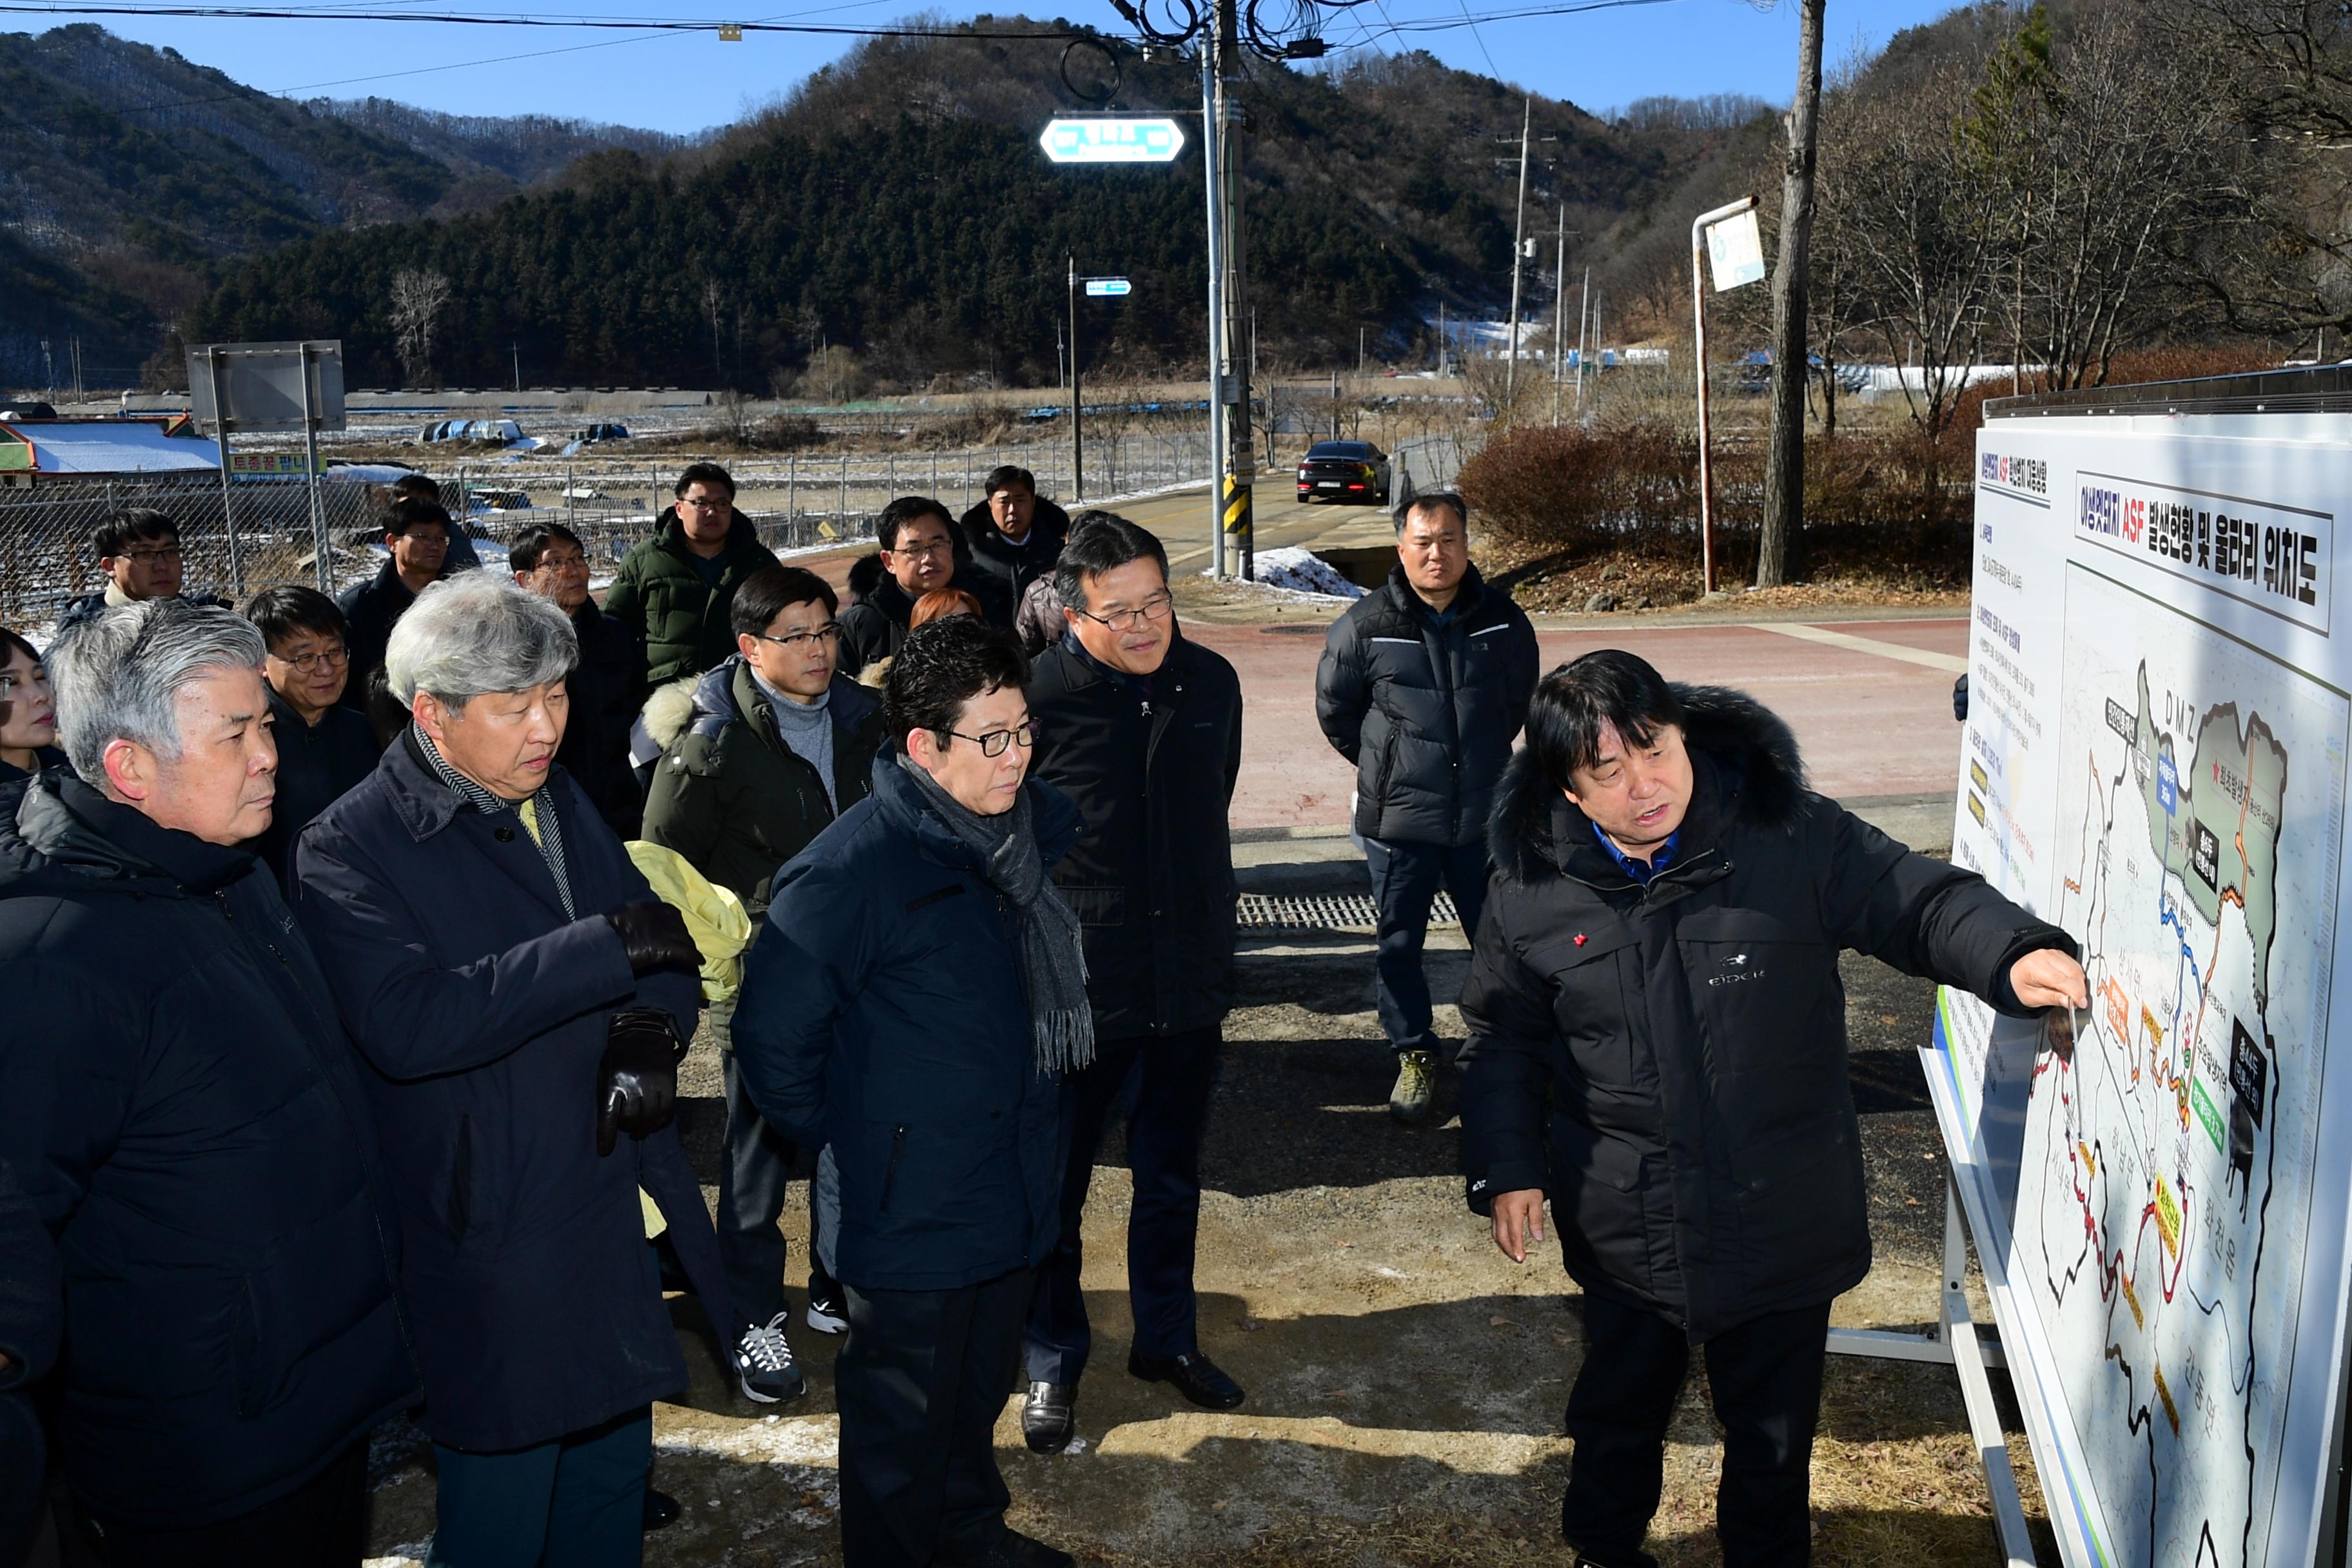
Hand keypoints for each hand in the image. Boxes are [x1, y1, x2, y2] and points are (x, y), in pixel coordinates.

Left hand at [596, 1008, 683, 1155]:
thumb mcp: (605, 1071)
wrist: (645, 1030)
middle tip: (626, 1128)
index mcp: (613, 1082)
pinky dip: (659, 1122)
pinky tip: (653, 1123)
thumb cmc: (619, 1054)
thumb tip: (609, 1121)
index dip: (606, 1138)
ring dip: (643, 1129)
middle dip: (627, 1129)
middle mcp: (634, 1085)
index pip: (609, 1118)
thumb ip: (605, 1094)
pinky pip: (666, 1112)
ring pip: (649, 1120)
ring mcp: (654, 1085)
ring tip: (638, 1131)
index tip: (605, 1151)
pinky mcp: (669, 1085)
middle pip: (631, 1121)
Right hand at [604, 900, 698, 977]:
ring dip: (688, 946)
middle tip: (684, 945)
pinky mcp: (667, 947)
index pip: (668, 911)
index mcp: (644, 907)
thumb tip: (631, 927)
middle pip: (678, 924)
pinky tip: (698, 962)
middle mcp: (658, 915)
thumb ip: (629, 920)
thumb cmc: (603, 935)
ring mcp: (664, 930)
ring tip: (690, 956)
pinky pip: (685, 951)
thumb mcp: (617, 919)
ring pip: (684, 937)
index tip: (674, 929)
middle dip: (682, 934)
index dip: (673, 922)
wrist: (603, 946)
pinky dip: (692, 957)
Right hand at [1490, 1188, 1546, 1263]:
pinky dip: (1498, 1236)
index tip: (1521, 1259)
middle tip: (1518, 1259)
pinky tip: (1503, 1238)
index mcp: (1512, 1213)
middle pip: (1502, 1239)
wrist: (1510, 1168)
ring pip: (1496, 1234)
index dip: (1517, 1250)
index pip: (1514, 1237)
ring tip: (1511, 1251)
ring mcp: (1495, 1211)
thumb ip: (1536, 1220)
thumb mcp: (1536, 1200)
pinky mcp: (1493, 1208)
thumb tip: (1538, 1238)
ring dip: (1503, 1245)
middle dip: (1509, 1251)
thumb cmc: (1525, 1183)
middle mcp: (1501, 1214)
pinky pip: (1493, 1226)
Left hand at [2010, 947, 2088, 1010]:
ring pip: (2076, 969)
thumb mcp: (2033, 998)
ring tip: (2073, 995)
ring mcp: (2053, 953)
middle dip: (2079, 990)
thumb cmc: (2021, 985)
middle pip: (2072, 973)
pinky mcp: (2060, 954)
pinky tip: (2072, 986)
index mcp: (2034, 967)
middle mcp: (2044, 956)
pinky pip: (2075, 965)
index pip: (2061, 979)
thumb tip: (2070, 1001)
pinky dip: (2078, 977)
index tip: (2081, 1003)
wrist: (2016, 974)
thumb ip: (2052, 999)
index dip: (2075, 993)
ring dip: (2080, 984)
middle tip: (2079, 1002)